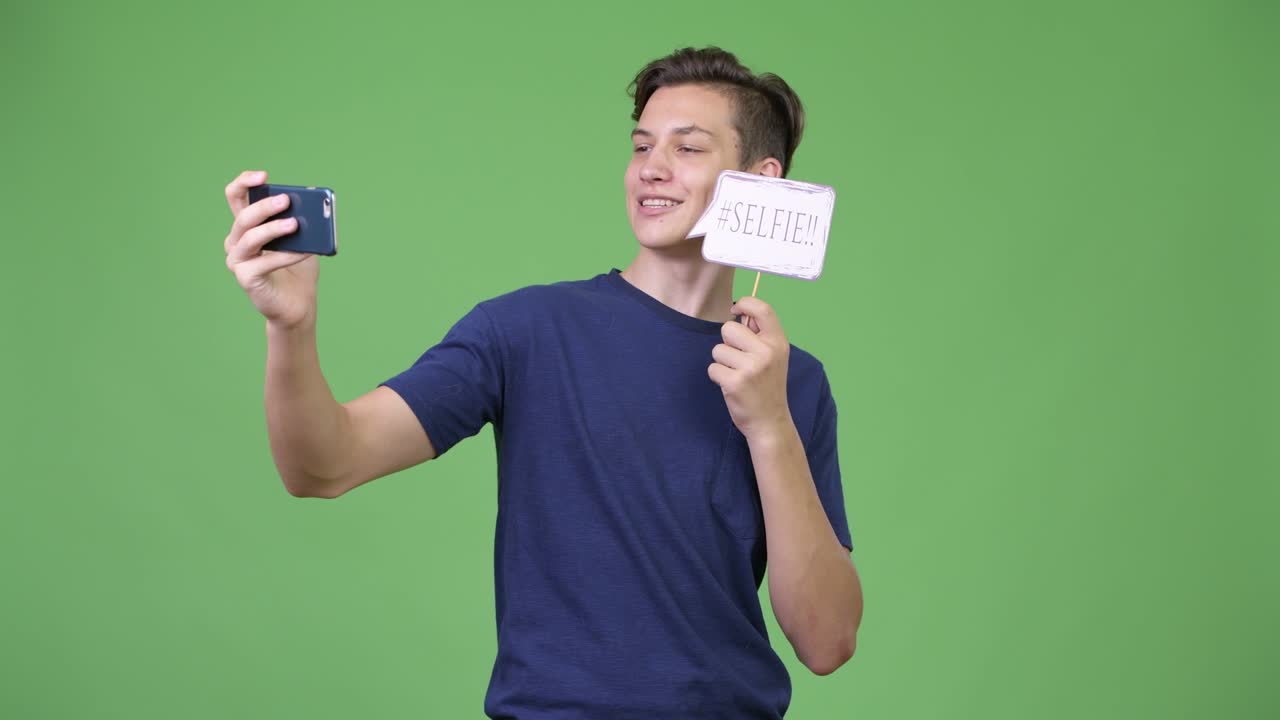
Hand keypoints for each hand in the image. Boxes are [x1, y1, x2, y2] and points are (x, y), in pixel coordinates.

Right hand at [223, 170, 318, 329]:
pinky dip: (286, 255)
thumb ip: (302, 223)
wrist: (298, 305)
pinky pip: (265, 262)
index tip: (263, 176)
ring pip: (249, 237)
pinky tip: (305, 251)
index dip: (244, 182)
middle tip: (286, 200)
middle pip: (243, 217)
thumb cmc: (298, 269)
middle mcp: (236, 241)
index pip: (235, 196)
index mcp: (247, 226)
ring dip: (273, 229)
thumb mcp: (303, 240)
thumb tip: (311, 208)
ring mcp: (238, 260)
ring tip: (295, 224)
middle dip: (265, 206)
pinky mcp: (246, 278)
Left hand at [708, 296, 792, 441]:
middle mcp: (766, 352)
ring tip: (737, 374)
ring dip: (722, 362)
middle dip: (727, 342)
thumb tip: (738, 311)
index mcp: (778, 342)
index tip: (736, 310)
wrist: (770, 421)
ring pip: (718, 350)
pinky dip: (718, 376)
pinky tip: (731, 385)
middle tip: (739, 359)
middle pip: (729, 328)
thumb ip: (760, 334)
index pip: (762, 308)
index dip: (745, 303)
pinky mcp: (734, 382)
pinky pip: (713, 368)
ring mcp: (751, 367)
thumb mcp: (775, 356)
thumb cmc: (768, 385)